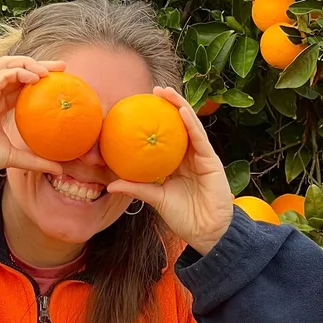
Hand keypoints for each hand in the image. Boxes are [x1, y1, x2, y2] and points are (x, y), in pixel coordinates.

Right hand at [0, 56, 64, 178]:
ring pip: (8, 64)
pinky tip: (35, 78)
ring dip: (30, 63)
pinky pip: (3, 73)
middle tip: (62, 67)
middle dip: (39, 64)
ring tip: (48, 71)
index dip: (38, 78)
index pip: (20, 84)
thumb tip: (58, 169)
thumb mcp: (14, 157)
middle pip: (17, 69)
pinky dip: (20, 71)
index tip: (60, 79)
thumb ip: (35, 160)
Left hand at [106, 88, 233, 255]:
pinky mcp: (211, 161)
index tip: (141, 105)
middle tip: (154, 89)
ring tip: (167, 92)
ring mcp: (202, 157)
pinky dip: (191, 123)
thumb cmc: (183, 217)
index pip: (167, 135)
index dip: (158, 119)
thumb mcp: (156, 199)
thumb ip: (137, 188)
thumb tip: (110, 184)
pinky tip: (181, 110)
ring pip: (191, 125)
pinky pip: (199, 139)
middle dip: (170, 104)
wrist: (206, 233)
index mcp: (177, 163)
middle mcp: (190, 156)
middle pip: (180, 124)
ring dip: (180, 106)